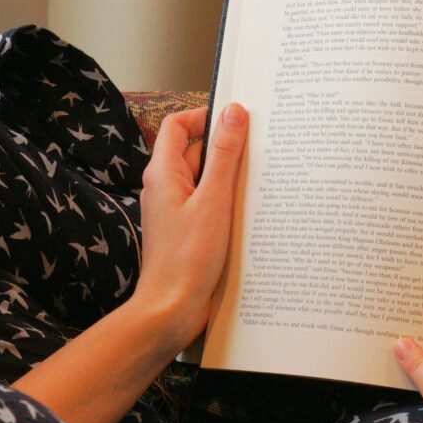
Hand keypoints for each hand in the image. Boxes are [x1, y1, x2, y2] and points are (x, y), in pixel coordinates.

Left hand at [128, 103, 246, 350]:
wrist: (171, 310)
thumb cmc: (187, 259)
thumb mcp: (213, 200)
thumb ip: (224, 155)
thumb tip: (233, 112)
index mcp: (163, 173)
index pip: (177, 125)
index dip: (205, 116)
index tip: (237, 119)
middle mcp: (165, 188)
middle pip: (196, 151)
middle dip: (226, 150)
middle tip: (260, 152)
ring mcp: (175, 210)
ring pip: (206, 180)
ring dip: (230, 179)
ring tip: (259, 185)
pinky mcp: (187, 230)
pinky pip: (208, 204)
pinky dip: (227, 203)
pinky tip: (250, 213)